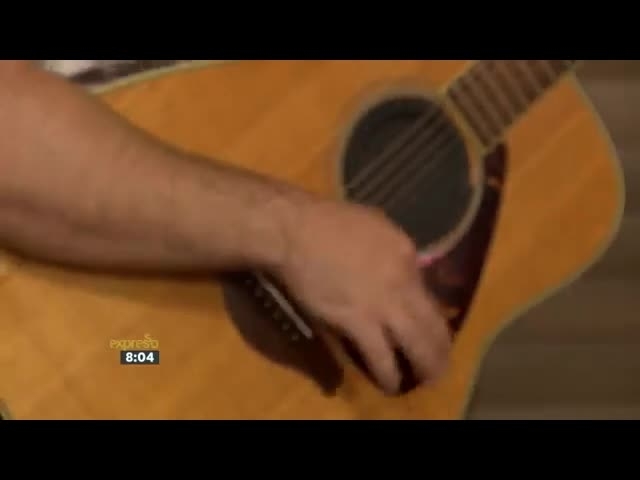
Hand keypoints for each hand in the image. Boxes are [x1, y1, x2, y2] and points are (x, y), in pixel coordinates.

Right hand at [274, 198, 450, 393]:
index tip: (429, 325)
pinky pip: (381, 356)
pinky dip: (388, 374)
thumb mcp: (374, 224)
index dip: (431, 314)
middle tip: (442, 363)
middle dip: (441, 347)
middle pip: (433, 322)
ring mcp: (382, 305)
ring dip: (426, 365)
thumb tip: (400, 267)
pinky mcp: (358, 323)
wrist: (296, 232)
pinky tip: (390, 383)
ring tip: (428, 379)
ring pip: (416, 343)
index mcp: (407, 254)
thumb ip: (392, 249)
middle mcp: (403, 282)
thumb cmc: (328, 222)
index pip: (429, 292)